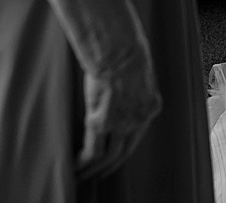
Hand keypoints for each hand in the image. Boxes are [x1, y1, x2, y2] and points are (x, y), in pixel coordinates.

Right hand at [78, 36, 161, 179]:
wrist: (118, 50)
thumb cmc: (125, 49)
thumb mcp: (137, 68)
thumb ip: (131, 83)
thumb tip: (120, 81)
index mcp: (150, 106)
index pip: (137, 135)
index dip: (124, 148)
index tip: (115, 157)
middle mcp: (138, 120)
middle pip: (124, 152)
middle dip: (110, 167)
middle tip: (99, 174)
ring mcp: (121, 125)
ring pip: (107, 157)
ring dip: (94, 170)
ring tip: (81, 175)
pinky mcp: (101, 124)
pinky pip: (92, 150)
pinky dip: (83, 162)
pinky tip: (74, 166)